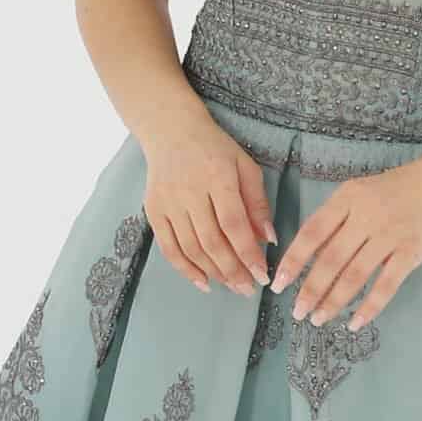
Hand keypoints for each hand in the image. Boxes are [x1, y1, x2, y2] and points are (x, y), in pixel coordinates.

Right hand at [143, 109, 275, 294]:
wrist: (170, 131)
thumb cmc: (215, 149)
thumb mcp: (245, 166)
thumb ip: (257, 202)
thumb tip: (269, 239)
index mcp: (217, 177)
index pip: (234, 224)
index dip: (248, 253)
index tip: (262, 275)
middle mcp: (189, 191)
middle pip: (212, 241)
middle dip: (233, 270)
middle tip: (249, 289)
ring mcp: (168, 203)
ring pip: (191, 248)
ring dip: (213, 273)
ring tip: (232, 287)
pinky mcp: (153, 210)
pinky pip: (168, 247)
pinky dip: (185, 269)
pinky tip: (203, 283)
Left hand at [270, 155, 421, 330]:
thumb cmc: (398, 188)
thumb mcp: (361, 192)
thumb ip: (337, 219)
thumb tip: (309, 256)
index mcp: (348, 198)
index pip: (313, 232)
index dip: (294, 261)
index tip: (279, 284)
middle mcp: (366, 215)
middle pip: (330, 259)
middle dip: (310, 290)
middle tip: (298, 312)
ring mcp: (390, 234)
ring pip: (355, 275)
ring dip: (334, 301)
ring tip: (319, 319)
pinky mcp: (411, 252)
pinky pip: (386, 285)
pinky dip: (370, 307)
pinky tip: (356, 323)